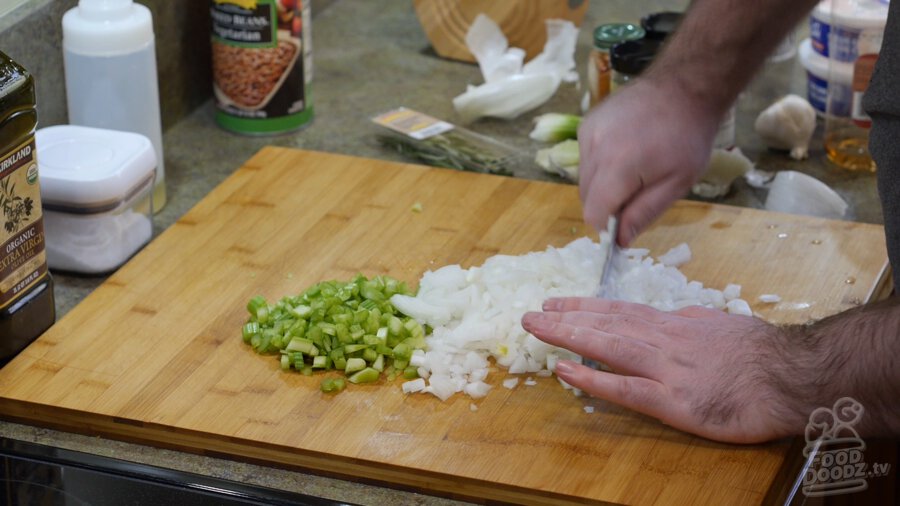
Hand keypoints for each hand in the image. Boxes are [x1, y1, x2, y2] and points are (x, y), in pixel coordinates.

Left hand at [521, 297, 807, 443]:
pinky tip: (566, 372)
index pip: (621, 312)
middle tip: (531, 312)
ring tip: (537, 329)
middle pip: (607, 324)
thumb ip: (694, 321)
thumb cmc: (764, 354)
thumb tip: (678, 315)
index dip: (586, 308)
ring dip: (569, 336)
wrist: (794, 376)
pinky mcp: (673, 401)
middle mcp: (664, 341)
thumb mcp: (724, 324)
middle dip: (566, 318)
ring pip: (608, 346)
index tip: (558, 304)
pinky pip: (625, 388)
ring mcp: (666, 369)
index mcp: (676, 326)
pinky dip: (592, 379)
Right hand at [578, 78, 719, 244]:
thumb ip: (643, 213)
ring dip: (603, 184)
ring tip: (634, 167)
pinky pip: (586, 157)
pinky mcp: (586, 123)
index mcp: (617, 166)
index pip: (593, 213)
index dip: (607, 225)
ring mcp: (587, 132)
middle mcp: (594, 148)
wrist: (684, 86)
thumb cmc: (688, 136)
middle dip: (608, 203)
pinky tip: (625, 150)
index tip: (625, 222)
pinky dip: (600, 163)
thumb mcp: (676, 183)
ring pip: (584, 178)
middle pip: (586, 197)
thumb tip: (619, 241)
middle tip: (638, 191)